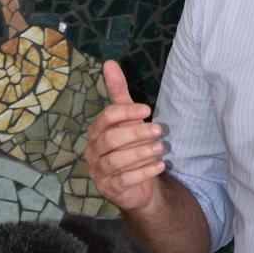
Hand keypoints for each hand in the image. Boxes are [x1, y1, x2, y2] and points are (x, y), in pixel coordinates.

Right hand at [84, 60, 165, 212]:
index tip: (148, 110)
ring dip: (141, 153)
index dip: (126, 112)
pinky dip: (144, 172)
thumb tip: (110, 63)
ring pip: (116, 161)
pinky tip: (160, 165)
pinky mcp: (109, 189)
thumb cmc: (132, 145)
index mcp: (95, 132)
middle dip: (137, 133)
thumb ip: (118, 92)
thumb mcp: (128, 118)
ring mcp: (98, 172)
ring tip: (160, 148)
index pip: (106, 117)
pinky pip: (124, 180)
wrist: (138, 183)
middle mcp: (92, 151)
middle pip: (111, 139)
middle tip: (159, 130)